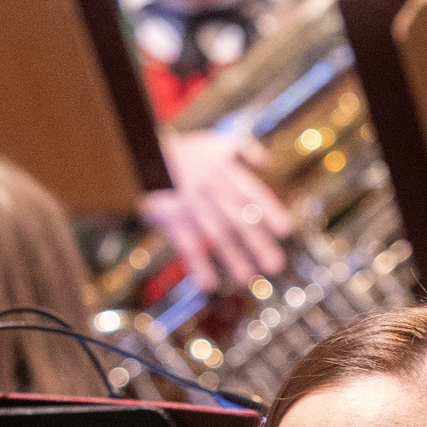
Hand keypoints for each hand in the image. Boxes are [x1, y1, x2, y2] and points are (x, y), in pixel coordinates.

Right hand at [142, 131, 292, 288]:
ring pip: (215, 235)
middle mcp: (211, 190)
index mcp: (225, 171)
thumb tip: (266, 161)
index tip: (285, 231)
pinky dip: (196, 264)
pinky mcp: (170, 219)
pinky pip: (186, 244)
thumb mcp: (216, 142)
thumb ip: (244, 150)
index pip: (252, 193)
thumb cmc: (185, 152)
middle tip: (274, 265)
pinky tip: (208, 283)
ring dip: (232, 258)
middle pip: (238, 219)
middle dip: (258, 243)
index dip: (269, 211)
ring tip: (247, 278)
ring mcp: (191, 206)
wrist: (142, 154)